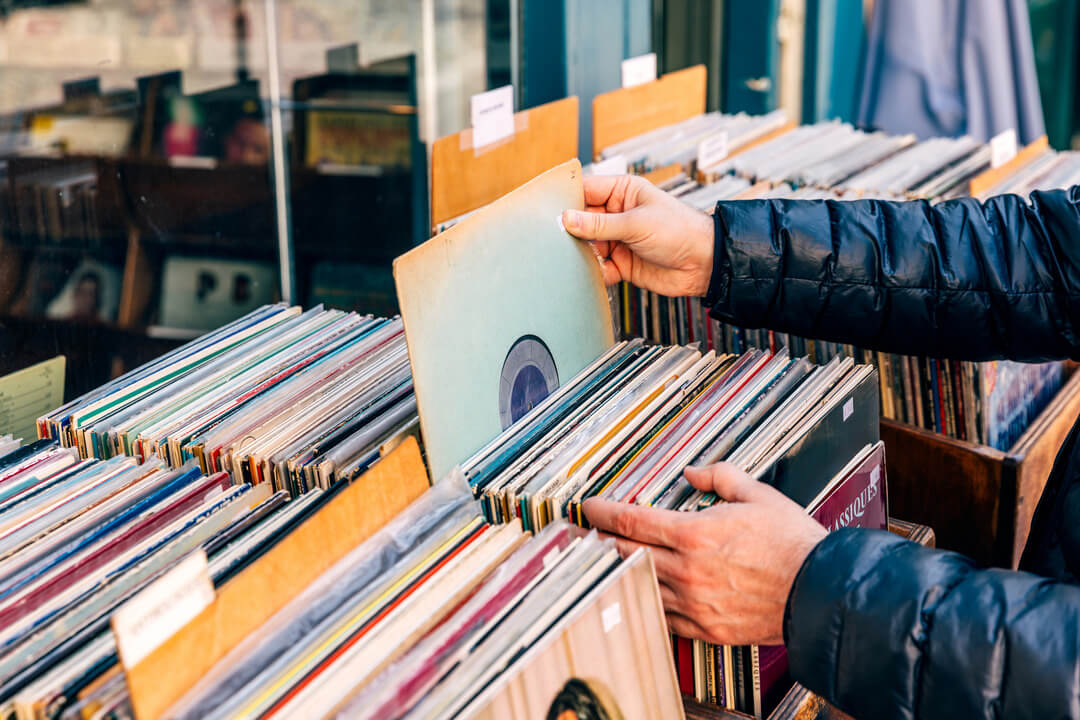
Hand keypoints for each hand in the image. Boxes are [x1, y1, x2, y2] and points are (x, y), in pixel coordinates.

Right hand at [561, 174, 713, 297]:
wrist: (705, 264)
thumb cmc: (680, 230)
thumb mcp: (637, 223)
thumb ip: (599, 224)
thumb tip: (566, 219)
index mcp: (622, 192)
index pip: (585, 190)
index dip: (565, 198)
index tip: (545, 208)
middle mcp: (617, 215)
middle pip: (581, 220)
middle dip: (568, 230)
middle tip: (551, 238)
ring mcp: (618, 240)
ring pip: (587, 246)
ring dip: (579, 254)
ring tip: (568, 259)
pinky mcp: (621, 264)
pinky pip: (598, 268)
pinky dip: (592, 273)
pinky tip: (588, 275)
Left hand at [582, 463, 826, 645]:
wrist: (820, 592)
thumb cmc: (792, 544)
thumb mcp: (757, 494)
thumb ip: (720, 476)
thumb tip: (694, 470)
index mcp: (694, 534)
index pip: (631, 521)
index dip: (602, 512)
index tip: (588, 507)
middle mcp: (687, 571)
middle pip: (625, 554)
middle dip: (600, 541)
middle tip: (585, 532)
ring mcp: (693, 603)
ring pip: (639, 585)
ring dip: (620, 571)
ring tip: (607, 559)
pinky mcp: (705, 628)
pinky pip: (662, 615)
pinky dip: (647, 600)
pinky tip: (640, 590)